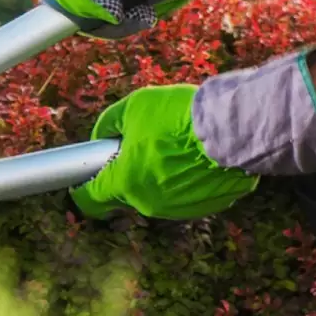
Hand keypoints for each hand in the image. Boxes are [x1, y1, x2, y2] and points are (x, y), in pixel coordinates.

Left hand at [71, 85, 258, 220]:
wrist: (232, 127)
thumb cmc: (179, 115)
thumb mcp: (135, 106)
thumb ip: (110, 123)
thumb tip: (101, 137)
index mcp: (126, 182)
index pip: (91, 200)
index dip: (83, 190)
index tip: (82, 182)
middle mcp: (149, 202)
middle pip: (127, 193)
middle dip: (129, 172)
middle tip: (144, 144)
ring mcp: (179, 208)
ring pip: (159, 193)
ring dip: (160, 174)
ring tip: (178, 144)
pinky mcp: (207, 206)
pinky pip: (188, 193)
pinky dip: (188, 178)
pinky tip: (198, 155)